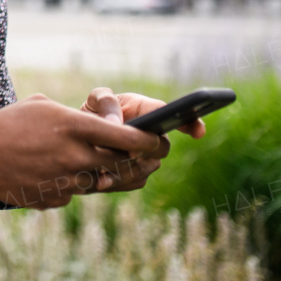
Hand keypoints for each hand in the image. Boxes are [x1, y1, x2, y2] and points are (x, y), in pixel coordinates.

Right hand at [0, 94, 163, 208]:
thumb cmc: (8, 123)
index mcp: (74, 127)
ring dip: (92, 171)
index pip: (127, 137)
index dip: (149, 141)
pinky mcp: (55, 199)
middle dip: (130, 160)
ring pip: (97, 180)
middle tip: (133, 155)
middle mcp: (75, 155)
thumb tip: (99, 126)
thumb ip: (75, 117)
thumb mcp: (42, 105)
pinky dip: (67, 183)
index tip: (159, 141)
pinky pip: (73, 192)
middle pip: (121, 163)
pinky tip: (46, 170)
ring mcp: (66, 181)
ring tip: (69, 158)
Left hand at [79, 87, 205, 193]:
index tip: (198, 132)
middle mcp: (153, 135)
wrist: (82, 136)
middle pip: (162, 147)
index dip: (191, 122)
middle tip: (128, 152)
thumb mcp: (97, 98)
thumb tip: (116, 124)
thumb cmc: (95, 111)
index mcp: (147, 110)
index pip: (173, 114)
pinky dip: (118, 181)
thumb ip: (106, 102)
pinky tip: (100, 181)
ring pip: (149, 167)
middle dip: (147, 149)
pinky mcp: (137, 174)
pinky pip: (134, 181)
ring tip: (103, 172)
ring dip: (128, 169)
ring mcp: (148, 157)